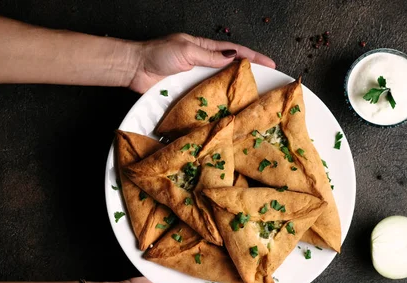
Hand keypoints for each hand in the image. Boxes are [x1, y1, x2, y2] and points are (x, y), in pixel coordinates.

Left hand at [127, 33, 275, 92]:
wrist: (136, 69)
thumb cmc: (158, 54)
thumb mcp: (187, 50)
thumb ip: (209, 56)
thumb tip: (232, 57)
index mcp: (204, 48)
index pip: (235, 51)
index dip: (253, 57)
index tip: (271, 64)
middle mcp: (203, 64)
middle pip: (231, 70)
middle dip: (249, 77)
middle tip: (268, 86)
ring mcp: (196, 80)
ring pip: (221, 86)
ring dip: (235, 93)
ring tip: (253, 101)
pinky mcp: (188, 95)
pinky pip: (207, 99)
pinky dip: (218, 104)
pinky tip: (229, 110)